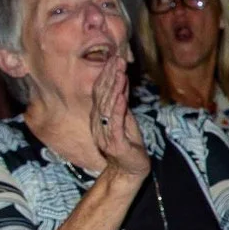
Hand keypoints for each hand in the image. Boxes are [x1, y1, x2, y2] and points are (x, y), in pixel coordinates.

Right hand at [91, 64, 150, 180]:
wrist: (129, 171)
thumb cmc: (129, 144)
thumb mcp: (125, 119)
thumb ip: (121, 102)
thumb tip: (122, 80)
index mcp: (99, 117)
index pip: (101, 92)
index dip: (107, 75)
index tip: (114, 58)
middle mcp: (98, 123)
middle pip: (102, 96)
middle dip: (110, 76)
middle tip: (117, 59)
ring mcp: (105, 133)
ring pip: (108, 106)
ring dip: (114, 88)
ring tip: (120, 72)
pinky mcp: (115, 143)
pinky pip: (115, 123)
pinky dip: (118, 109)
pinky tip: (121, 96)